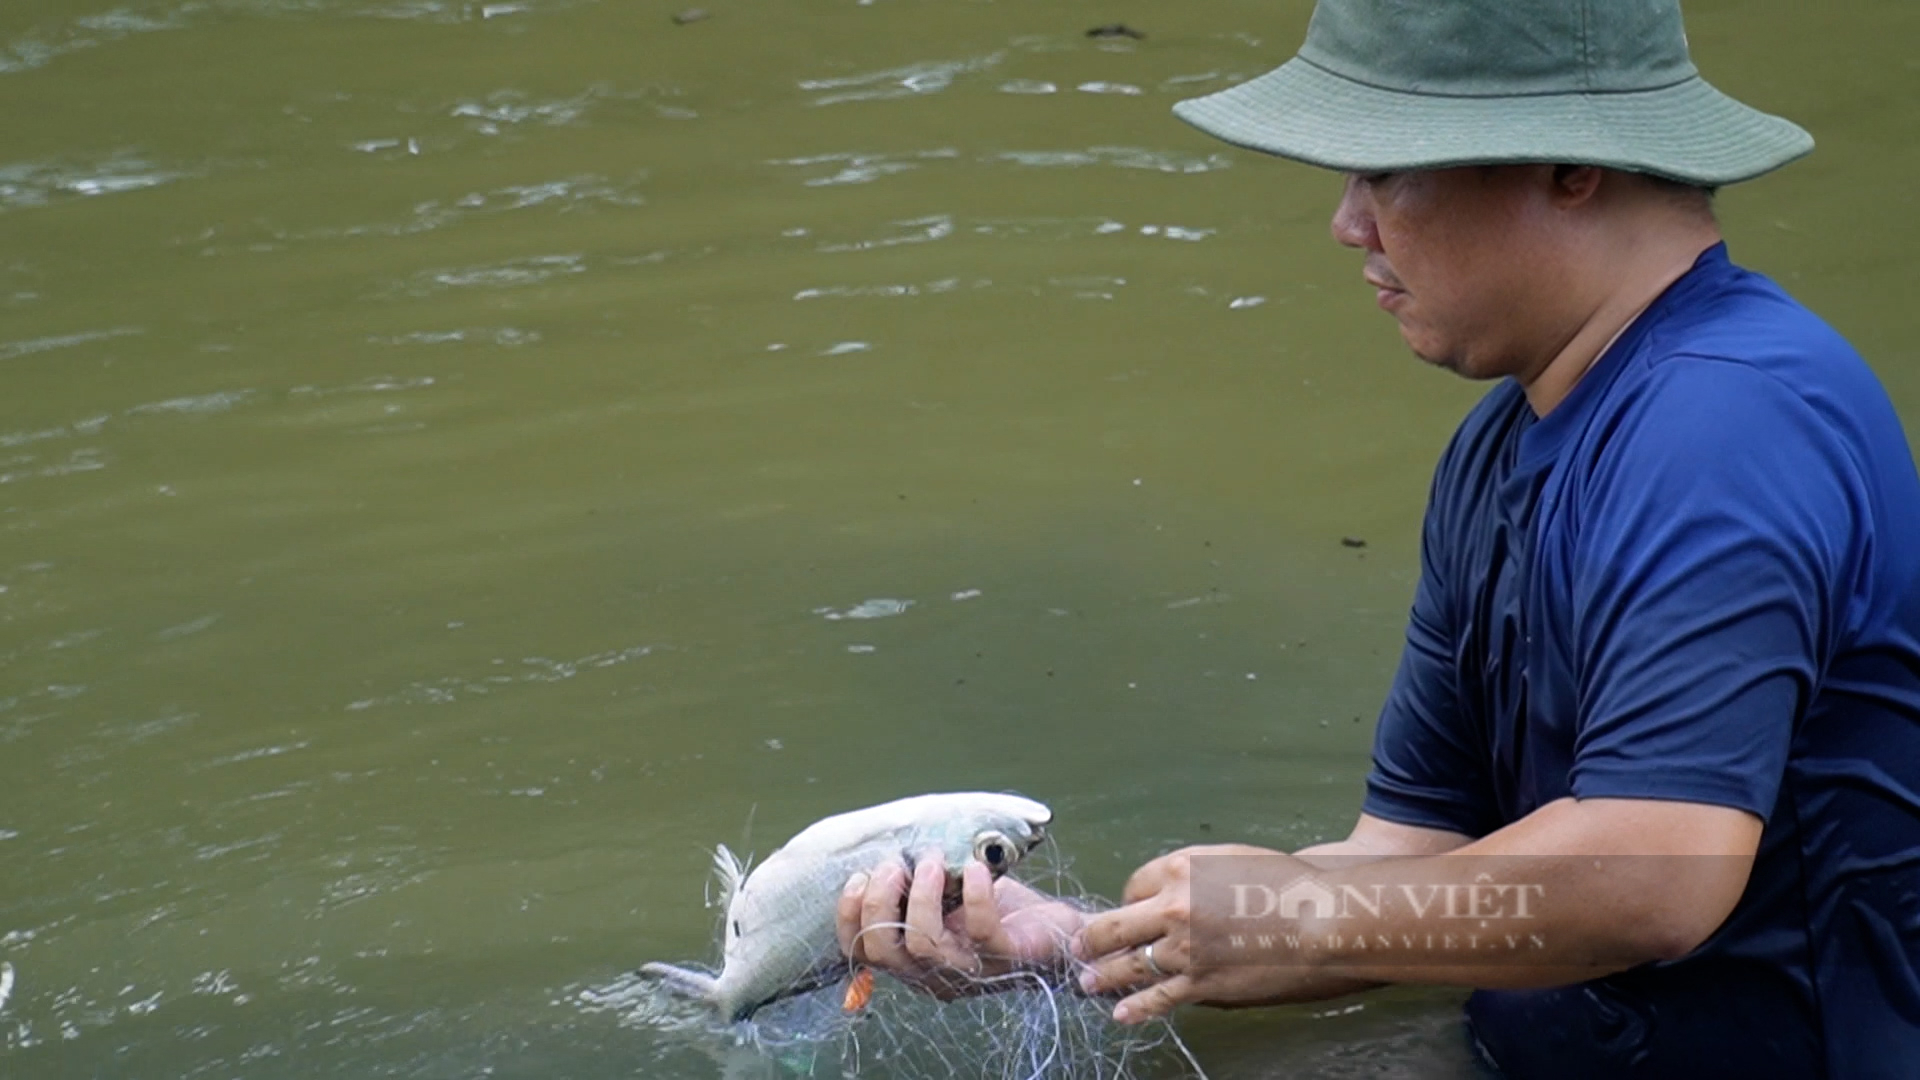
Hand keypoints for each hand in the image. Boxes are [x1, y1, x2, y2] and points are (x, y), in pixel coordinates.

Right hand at [835, 848, 1084, 999]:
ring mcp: (969, 971)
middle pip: (884, 951)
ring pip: (924, 945)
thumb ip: (918, 883)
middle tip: (894, 865)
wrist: (1060, 934)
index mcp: (913, 960)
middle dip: (879, 902)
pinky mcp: (1005, 959)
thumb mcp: (950, 894)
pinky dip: (975, 894)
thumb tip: (887, 849)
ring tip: (931, 860)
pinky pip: (980, 931)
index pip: (862, 952)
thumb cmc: (1001, 911)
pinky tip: (976, 868)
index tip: (857, 876)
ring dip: (922, 895)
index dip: (849, 917)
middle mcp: (933, 973)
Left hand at [1073, 844, 1328, 1023]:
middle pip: (1114, 925)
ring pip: (1130, 964)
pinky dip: (1136, 1007)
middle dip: (1091, 939)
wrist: (1325, 920)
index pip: (1131, 886)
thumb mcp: (1230, 861)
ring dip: (1105, 975)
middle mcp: (1173, 907)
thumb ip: (1192, 877)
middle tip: (1078, 947)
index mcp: (1179, 868)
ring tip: (1088, 981)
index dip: (1128, 902)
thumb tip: (1168, 899)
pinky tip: (1120, 1013)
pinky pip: (1159, 997)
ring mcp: (1185, 948)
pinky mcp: (1202, 982)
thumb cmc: (1285, 886)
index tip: (1130, 913)